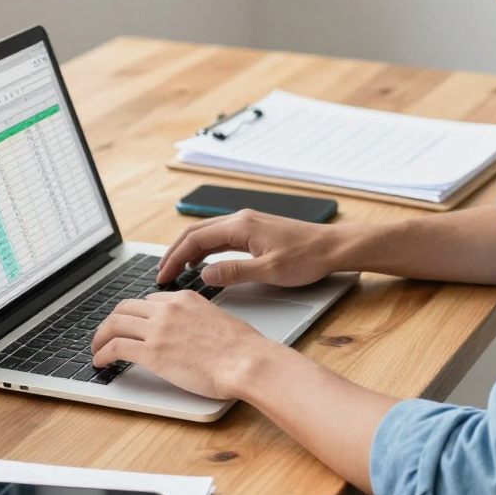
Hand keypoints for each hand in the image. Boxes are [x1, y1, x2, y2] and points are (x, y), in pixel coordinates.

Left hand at [90, 290, 269, 399]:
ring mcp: (158, 329)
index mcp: (185, 298)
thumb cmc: (242, 348)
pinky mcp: (152, 352)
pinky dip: (102, 353)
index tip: (133, 325)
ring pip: (114, 324)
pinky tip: (100, 362)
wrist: (245, 360)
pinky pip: (116, 347)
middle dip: (112, 321)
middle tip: (107, 334)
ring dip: (100, 337)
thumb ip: (198, 321)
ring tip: (96, 349)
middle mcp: (168, 308)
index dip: (137, 314)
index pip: (150, 300)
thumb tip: (192, 334)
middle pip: (125, 307)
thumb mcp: (219, 320)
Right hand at [157, 209, 345, 287]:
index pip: (195, 239)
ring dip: (189, 250)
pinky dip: (205, 248)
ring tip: (176, 270)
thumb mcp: (270, 271)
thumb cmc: (307, 258)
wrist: (333, 247)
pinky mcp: (255, 230)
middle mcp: (241, 219)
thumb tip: (204, 274)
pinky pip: (221, 236)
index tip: (163, 276)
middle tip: (162, 274)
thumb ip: (234, 272)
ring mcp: (248, 223)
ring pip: (208, 233)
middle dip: (175, 252)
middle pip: (196, 232)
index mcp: (241, 225)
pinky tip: (203, 262)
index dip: (175, 258)